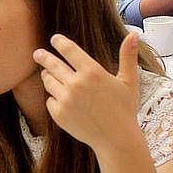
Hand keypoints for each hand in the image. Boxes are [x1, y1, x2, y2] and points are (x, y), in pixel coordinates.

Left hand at [34, 33, 140, 151]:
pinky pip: (49, 100)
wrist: (116, 139)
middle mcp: (76, 84)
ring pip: (48, 81)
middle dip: (44, 57)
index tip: (54, 39)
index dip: (59, 43)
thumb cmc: (124, 109)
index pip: (69, 50)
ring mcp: (66, 100)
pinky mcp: (59, 114)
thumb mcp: (129, 81)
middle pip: (52, 64)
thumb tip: (134, 33)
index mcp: (93, 72)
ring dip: (47, 76)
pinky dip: (54, 98)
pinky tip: (62, 99)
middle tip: (37, 53)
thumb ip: (127, 56)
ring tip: (48, 74)